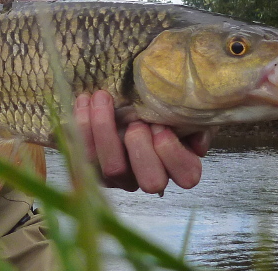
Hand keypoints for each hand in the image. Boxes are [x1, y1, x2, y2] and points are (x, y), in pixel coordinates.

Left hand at [74, 90, 212, 194]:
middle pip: (150, 181)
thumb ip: (196, 120)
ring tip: (102, 96)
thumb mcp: (185, 108)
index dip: (172, 151)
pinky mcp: (91, 170)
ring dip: (104, 129)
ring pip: (111, 170)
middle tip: (134, 119)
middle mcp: (149, 179)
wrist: (124, 98)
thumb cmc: (159, 105)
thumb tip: (197, 142)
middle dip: (141, 147)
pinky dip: (81, 127)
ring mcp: (119, 178)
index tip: (161, 124)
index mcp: (179, 167)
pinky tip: (84, 100)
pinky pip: (82, 158)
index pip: (186, 176)